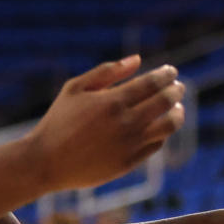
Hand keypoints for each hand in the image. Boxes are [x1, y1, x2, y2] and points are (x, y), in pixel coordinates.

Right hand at [27, 55, 184, 191]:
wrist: (45, 162)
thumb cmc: (59, 120)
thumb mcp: (75, 88)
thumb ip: (107, 71)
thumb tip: (137, 59)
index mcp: (112, 101)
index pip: (152, 82)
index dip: (166, 74)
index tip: (171, 71)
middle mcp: (125, 123)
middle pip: (165, 101)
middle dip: (176, 90)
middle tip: (178, 86)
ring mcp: (129, 145)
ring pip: (168, 126)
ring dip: (178, 113)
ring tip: (177, 108)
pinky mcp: (129, 163)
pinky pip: (156, 145)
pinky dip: (163, 133)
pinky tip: (159, 126)